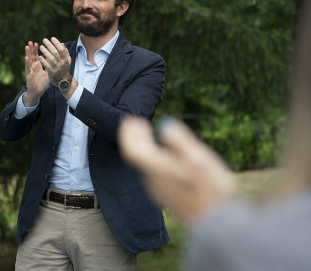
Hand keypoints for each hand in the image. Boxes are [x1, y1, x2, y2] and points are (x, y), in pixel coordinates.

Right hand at [23, 41, 49, 106]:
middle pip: (31, 56)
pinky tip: (26, 57)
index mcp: (37, 66)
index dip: (36, 50)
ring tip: (27, 46)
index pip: (36, 56)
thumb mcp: (47, 73)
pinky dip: (27, 63)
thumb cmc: (41, 84)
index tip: (36, 43)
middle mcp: (33, 67)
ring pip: (28, 61)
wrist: (37, 93)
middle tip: (30, 42)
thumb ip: (48, 65)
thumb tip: (50, 58)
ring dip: (27, 53)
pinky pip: (28, 68)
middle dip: (31, 49)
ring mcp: (30, 71)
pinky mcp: (29, 75)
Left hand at [38, 37, 71, 85]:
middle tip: (44, 40)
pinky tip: (39, 56)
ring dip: (46, 52)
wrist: (63, 81)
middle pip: (56, 52)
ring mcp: (57, 68)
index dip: (57, 43)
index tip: (52, 38)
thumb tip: (62, 43)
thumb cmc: (64, 68)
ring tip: (41, 47)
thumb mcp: (66, 60)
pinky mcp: (53, 73)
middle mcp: (62, 63)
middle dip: (50, 45)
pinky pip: (48, 66)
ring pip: (51, 58)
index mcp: (66, 59)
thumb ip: (65, 52)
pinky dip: (44, 61)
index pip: (62, 49)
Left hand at [118, 116, 236, 224]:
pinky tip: (163, 156)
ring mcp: (159, 191)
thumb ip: (181, 142)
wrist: (218, 226)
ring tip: (148, 133)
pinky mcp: (168, 198)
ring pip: (145, 165)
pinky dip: (152, 159)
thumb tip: (166, 126)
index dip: (128, 134)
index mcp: (158, 169)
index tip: (131, 119)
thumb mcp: (199, 161)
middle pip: (137, 156)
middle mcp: (153, 181)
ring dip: (144, 147)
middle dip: (135, 137)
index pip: (133, 149)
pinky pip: (153, 173)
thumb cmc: (210, 191)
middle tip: (136, 122)